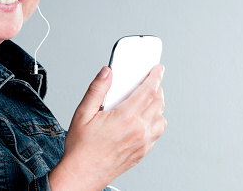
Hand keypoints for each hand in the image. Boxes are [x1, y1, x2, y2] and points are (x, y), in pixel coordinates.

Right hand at [49, 65, 166, 190]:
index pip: (148, 91)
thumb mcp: (83, 112)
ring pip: (161, 119)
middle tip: (151, 81)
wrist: (82, 174)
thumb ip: (97, 89)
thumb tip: (107, 72)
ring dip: (158, 106)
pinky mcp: (142, 153)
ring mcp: (142, 143)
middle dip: (157, 88)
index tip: (158, 69)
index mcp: (125, 118)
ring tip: (147, 100)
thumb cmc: (81, 148)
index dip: (155, 77)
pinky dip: (155, 122)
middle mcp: (138, 131)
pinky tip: (143, 119)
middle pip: (158, 103)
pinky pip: (157, 133)